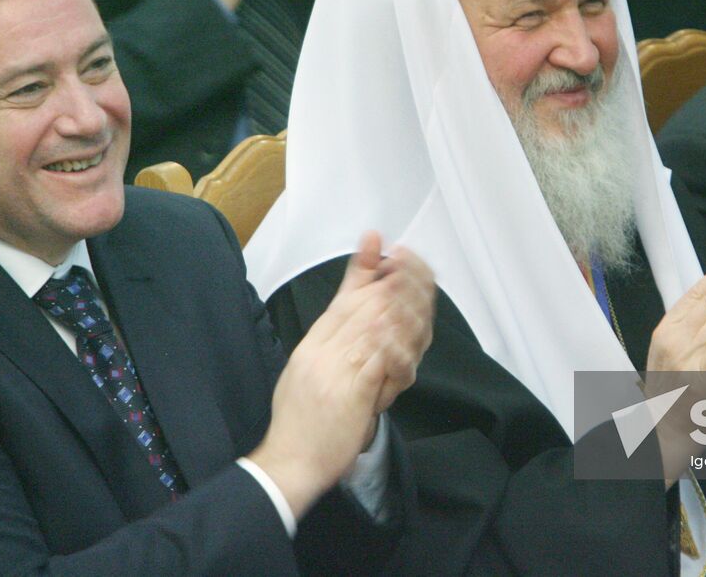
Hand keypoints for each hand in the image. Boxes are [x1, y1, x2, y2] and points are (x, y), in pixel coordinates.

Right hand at [247, 231, 435, 516]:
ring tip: (417, 280)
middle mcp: (320, 352)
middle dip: (390, 279)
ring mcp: (334, 370)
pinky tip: (409, 324)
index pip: (342, 299)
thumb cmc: (301, 424)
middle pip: (360, 304)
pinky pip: (377, 360)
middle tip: (412, 258)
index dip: (364, 268)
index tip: (380, 242)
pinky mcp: (349, 393)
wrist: (288, 462)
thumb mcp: (308, 373)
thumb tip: (359, 323)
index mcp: (311, 346)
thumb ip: (330, 343)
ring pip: (372, 324)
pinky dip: (395, 339)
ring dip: (399, 300)